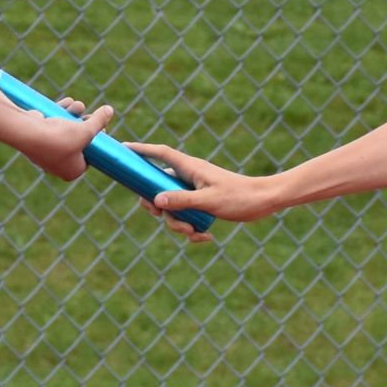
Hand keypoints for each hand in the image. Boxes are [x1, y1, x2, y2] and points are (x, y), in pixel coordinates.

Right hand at [8, 96, 113, 183]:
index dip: (97, 141)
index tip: (101, 128)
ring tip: (78, 105)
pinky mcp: (37, 139)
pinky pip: (52, 126)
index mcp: (72, 172)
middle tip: (89, 116)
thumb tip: (110, 111)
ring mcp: (46, 153)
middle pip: (78, 143)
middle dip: (85, 125)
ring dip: (74, 115)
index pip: (90, 157)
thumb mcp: (87, 130)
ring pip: (66, 132)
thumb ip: (99, 121)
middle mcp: (58, 165)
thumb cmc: (60, 138)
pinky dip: (60, 113)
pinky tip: (66, 103)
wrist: (27, 133)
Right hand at [127, 141, 268, 239]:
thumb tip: (154, 200)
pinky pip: (186, 216)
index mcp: (189, 168)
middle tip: (164, 217)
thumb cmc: (239, 197)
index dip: (139, 150)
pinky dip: (191, 229)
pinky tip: (205, 237)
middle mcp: (189, 177)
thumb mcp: (208, 201)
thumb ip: (181, 200)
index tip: (122, 149)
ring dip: (178, 224)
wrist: (264, 202)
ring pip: (172, 207)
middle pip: (158, 188)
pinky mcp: (202, 203)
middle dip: (159, 208)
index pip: (159, 154)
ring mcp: (194, 190)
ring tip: (194, 232)